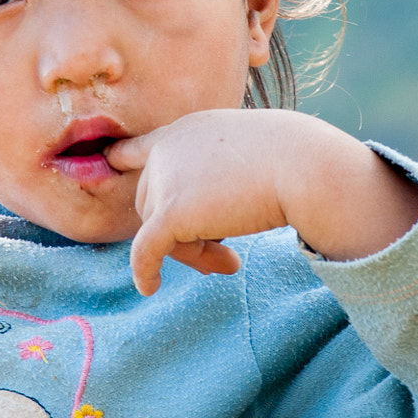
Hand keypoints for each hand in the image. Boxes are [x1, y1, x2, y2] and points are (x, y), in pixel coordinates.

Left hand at [104, 109, 417, 296]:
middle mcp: (168, 148)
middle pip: (153, 203)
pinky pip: (146, 251)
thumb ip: (227, 173)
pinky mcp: (171, 212)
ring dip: (192, 252)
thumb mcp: (256, 155)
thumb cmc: (298, 160)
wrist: (306, 166)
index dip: (126, 156)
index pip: (145, 145)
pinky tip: (150, 287)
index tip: (112, 159)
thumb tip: (216, 207)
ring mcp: (167, 178)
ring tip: (230, 260)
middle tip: (225, 254)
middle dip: (183, 233)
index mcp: (188, 130)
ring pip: (157, 231)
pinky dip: (145, 271)